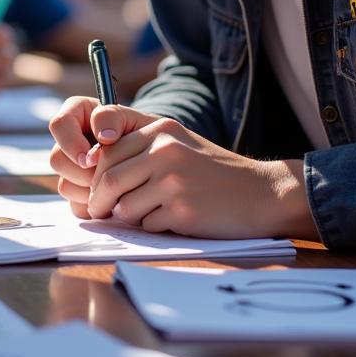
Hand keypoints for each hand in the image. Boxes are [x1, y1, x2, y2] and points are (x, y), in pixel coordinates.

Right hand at [47, 96, 158, 218]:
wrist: (153, 158)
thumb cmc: (142, 132)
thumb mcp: (132, 117)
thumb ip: (113, 117)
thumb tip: (102, 136)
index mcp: (76, 115)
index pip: (59, 125)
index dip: (74, 142)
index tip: (100, 152)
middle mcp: (68, 143)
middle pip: (57, 159)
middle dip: (83, 171)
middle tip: (108, 172)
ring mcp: (71, 169)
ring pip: (64, 185)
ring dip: (91, 189)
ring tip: (116, 184)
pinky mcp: (78, 193)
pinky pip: (76, 205)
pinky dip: (95, 205)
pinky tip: (113, 198)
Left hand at [84, 109, 315, 239]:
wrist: (261, 193)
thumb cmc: (213, 171)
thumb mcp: (178, 143)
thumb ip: (140, 149)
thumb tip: (94, 172)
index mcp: (160, 129)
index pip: (107, 152)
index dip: (95, 175)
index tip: (95, 189)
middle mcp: (163, 150)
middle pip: (108, 180)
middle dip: (99, 201)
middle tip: (101, 213)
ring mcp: (172, 181)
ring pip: (123, 206)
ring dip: (129, 217)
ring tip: (149, 213)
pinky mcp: (181, 211)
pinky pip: (147, 225)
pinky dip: (153, 228)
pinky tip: (173, 220)